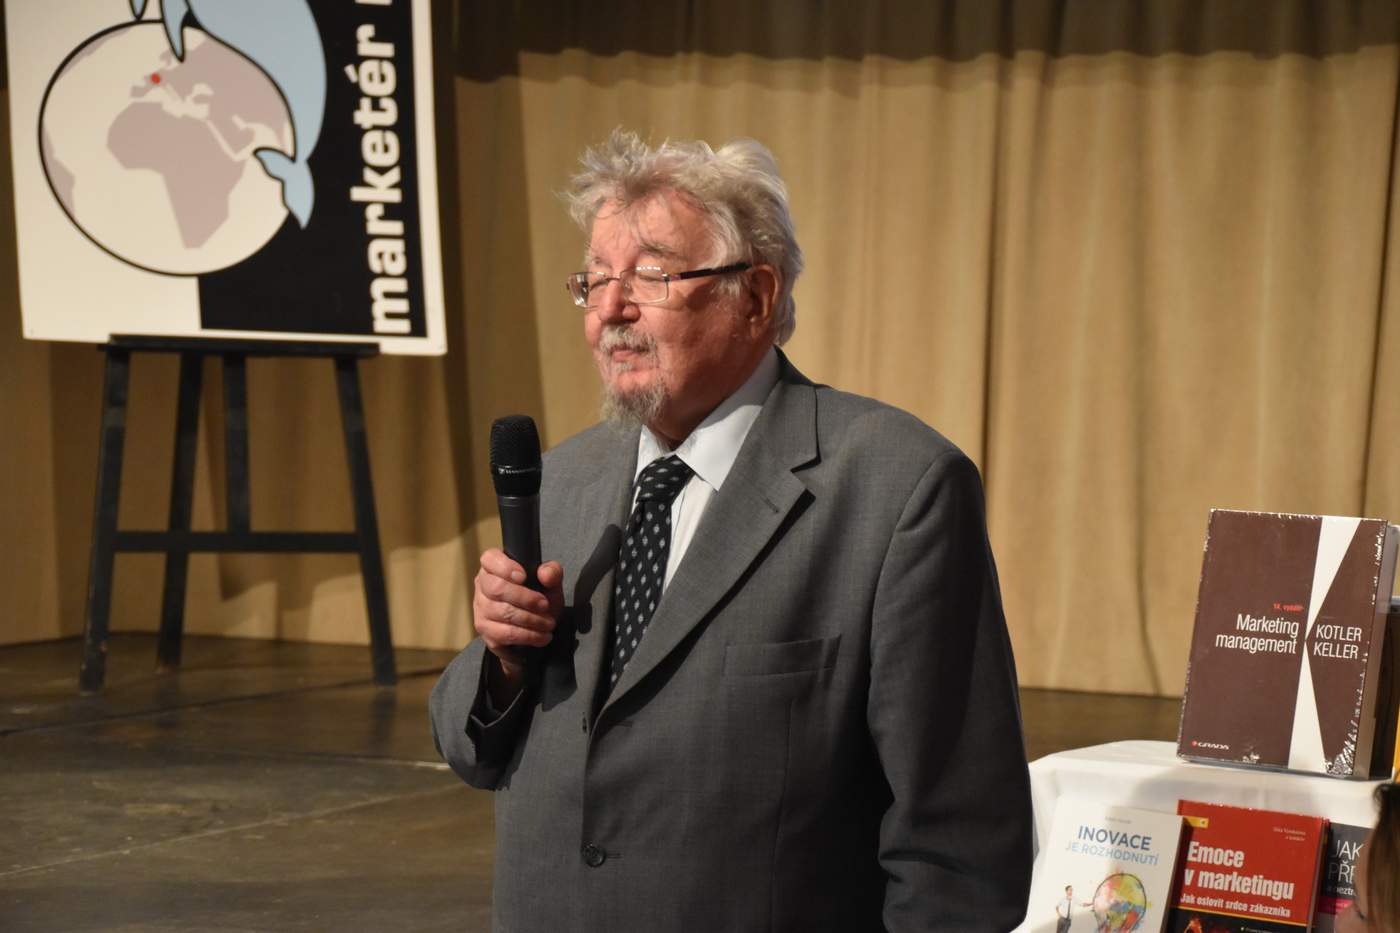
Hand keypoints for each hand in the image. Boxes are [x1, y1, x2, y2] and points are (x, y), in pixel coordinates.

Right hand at [473, 549, 563, 698]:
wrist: (538, 626)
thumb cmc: (539, 598)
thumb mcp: (551, 583)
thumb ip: (552, 573)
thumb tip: (545, 573)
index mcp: (494, 567)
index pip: (489, 559)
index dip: (505, 567)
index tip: (524, 577)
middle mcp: (483, 586)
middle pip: (497, 588)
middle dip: (526, 598)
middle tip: (544, 605)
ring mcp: (481, 609)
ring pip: (502, 613)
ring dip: (530, 620)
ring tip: (548, 623)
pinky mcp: (485, 631)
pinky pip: (504, 633)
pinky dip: (527, 635)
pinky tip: (540, 636)